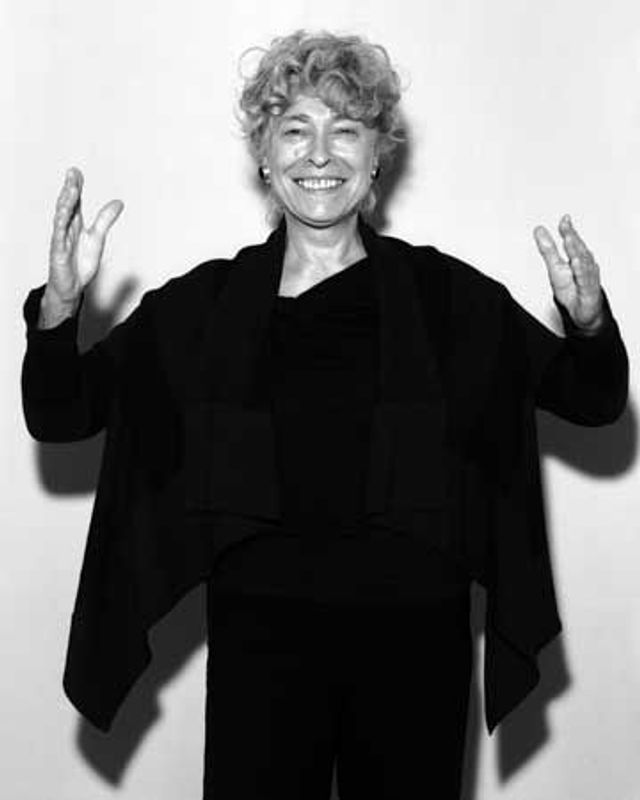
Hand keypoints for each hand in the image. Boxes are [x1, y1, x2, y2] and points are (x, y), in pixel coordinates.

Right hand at [46, 167, 123, 307]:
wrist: (72, 287)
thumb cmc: (80, 263)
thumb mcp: (97, 238)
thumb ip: (105, 219)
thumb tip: (119, 202)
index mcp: (75, 224)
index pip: (75, 202)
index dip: (75, 187)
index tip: (76, 172)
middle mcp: (66, 229)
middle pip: (67, 205)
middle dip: (69, 189)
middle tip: (72, 173)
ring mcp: (60, 240)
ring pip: (61, 218)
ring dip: (66, 202)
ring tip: (71, 188)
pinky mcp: (58, 252)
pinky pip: (58, 236)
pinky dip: (61, 224)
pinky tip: (64, 213)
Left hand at [533, 215, 603, 332]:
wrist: (582, 312)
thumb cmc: (570, 289)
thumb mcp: (555, 267)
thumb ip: (548, 248)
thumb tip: (538, 229)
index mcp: (577, 257)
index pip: (572, 241)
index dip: (568, 230)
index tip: (564, 218)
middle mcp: (585, 265)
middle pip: (578, 249)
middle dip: (572, 237)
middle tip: (565, 225)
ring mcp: (588, 278)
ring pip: (583, 263)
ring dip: (577, 252)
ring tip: (569, 240)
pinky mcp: (589, 291)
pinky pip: (586, 281)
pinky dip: (582, 273)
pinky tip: (576, 265)